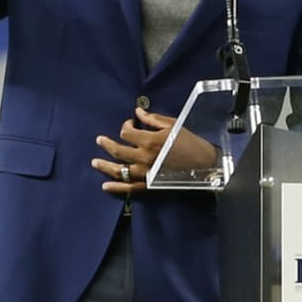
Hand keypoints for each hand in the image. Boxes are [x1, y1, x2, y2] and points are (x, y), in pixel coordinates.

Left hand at [92, 107, 217, 194]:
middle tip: (99, 141)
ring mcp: (145, 174)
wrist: (207, 166)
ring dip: (104, 166)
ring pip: (119, 170)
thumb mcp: (174, 125)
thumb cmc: (192, 143)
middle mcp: (144, 157)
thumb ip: (153, 119)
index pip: (126, 133)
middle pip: (117, 150)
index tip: (130, 125)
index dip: (125, 127)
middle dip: (106, 144)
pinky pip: (129, 189)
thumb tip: (138, 113)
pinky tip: (105, 186)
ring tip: (94, 163)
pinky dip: (116, 188)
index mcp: (150, 140)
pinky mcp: (149, 186)